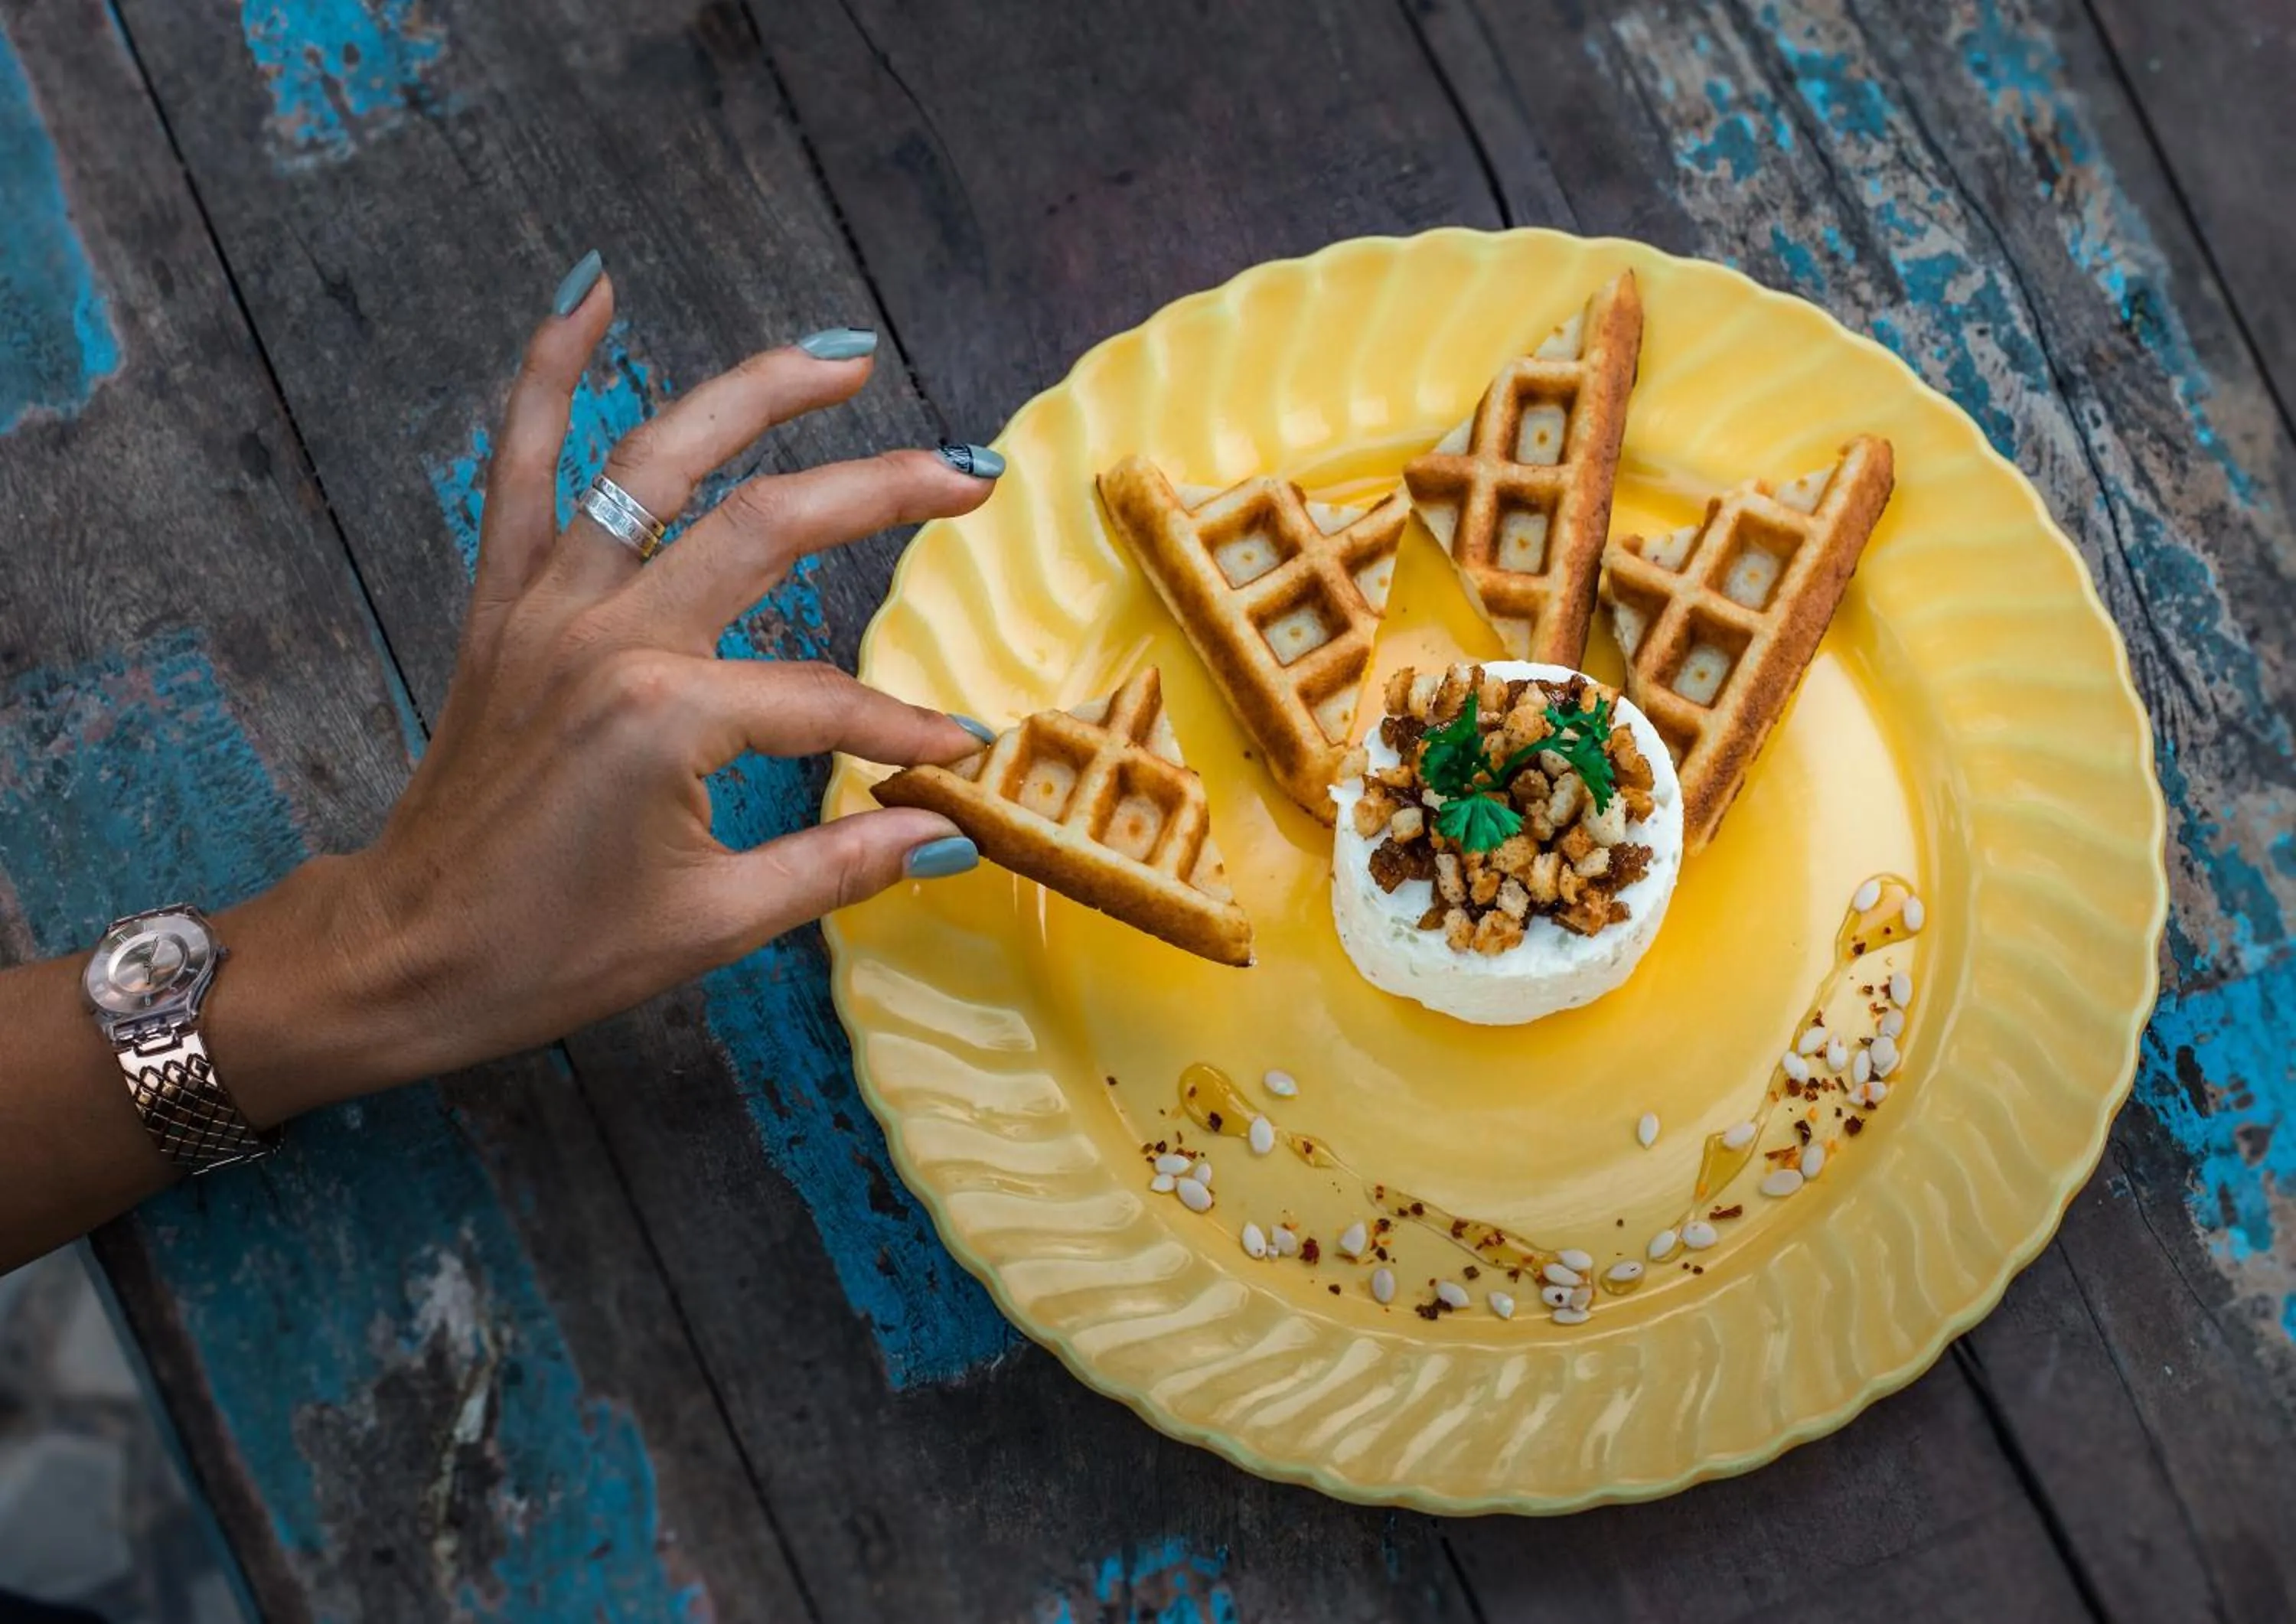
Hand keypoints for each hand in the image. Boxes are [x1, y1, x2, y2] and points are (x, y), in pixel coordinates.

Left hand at [215, 265, 998, 1107]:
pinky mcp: (500, 602)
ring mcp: (546, 605)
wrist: (402, 950)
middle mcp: (606, 636)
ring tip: (841, 357)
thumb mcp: (714, 925)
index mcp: (664, 718)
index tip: (960, 755)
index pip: (824, 701)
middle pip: (767, 526)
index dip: (903, 731)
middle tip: (970, 477)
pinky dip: (548, 375)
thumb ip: (839, 864)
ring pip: (656, 461)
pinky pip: (519, 465)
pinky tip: (591, 294)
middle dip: (882, 493)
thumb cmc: (551, 953)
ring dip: (752, 394)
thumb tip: (951, 833)